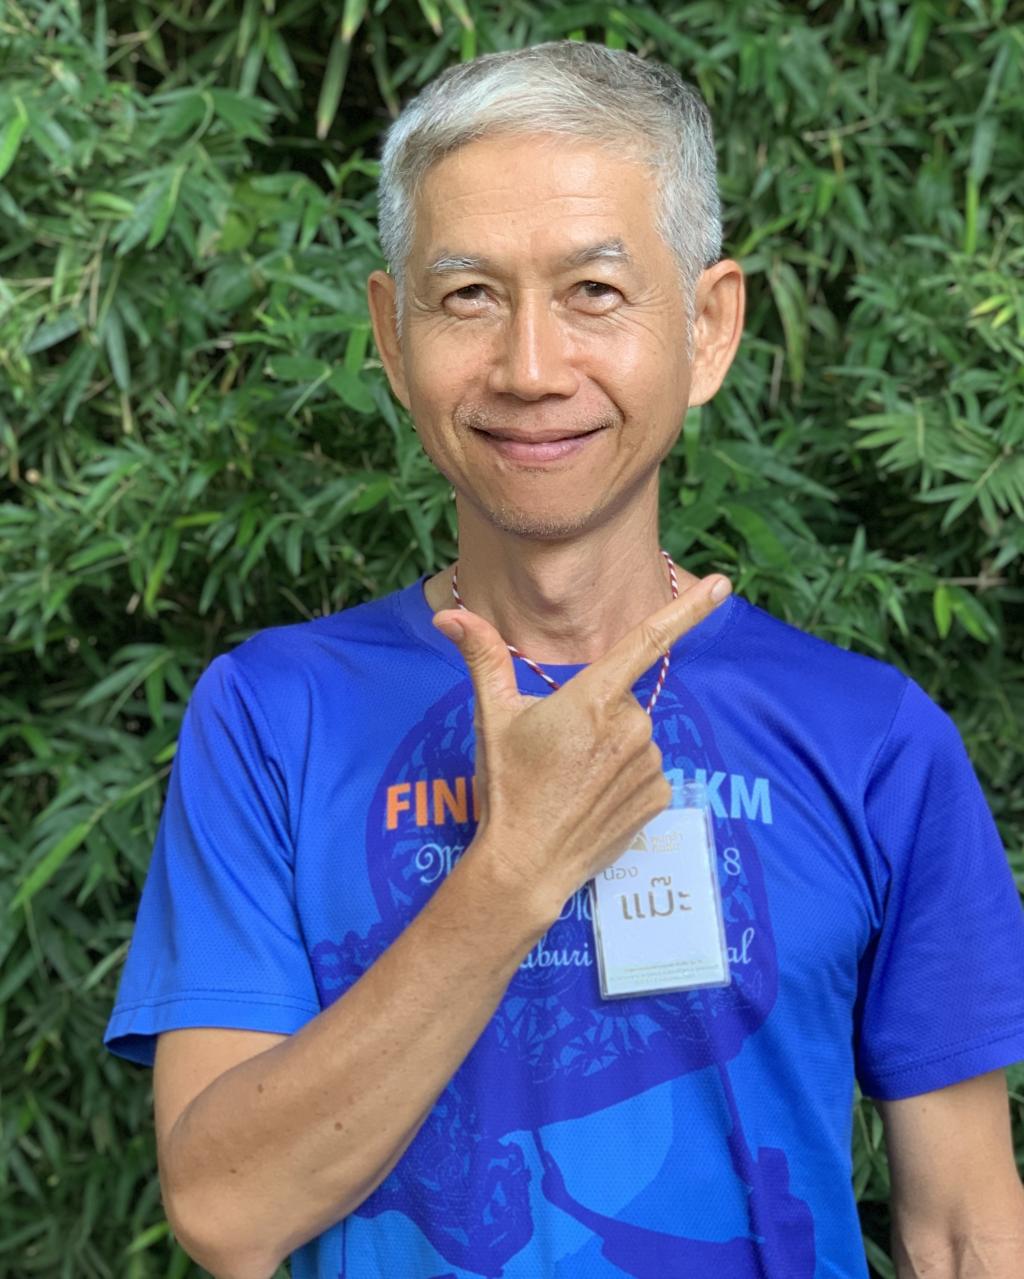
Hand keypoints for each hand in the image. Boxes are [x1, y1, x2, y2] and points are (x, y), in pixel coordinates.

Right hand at [431, 574, 731, 914]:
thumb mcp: (491, 717)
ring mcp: (649, 764)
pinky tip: (593, 798)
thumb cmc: (506, 787)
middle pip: (621, 700)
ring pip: (635, 737)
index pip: (646, 641)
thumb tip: (448, 614)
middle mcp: (630, 726)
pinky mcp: (659, 796)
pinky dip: (624, 779)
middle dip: (596, 714)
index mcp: (592, 699)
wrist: (526, 865)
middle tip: (558, 750)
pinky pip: (646, 771)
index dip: (687, 610)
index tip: (722, 585)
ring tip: (572, 780)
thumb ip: (482, 657)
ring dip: (610, 749)